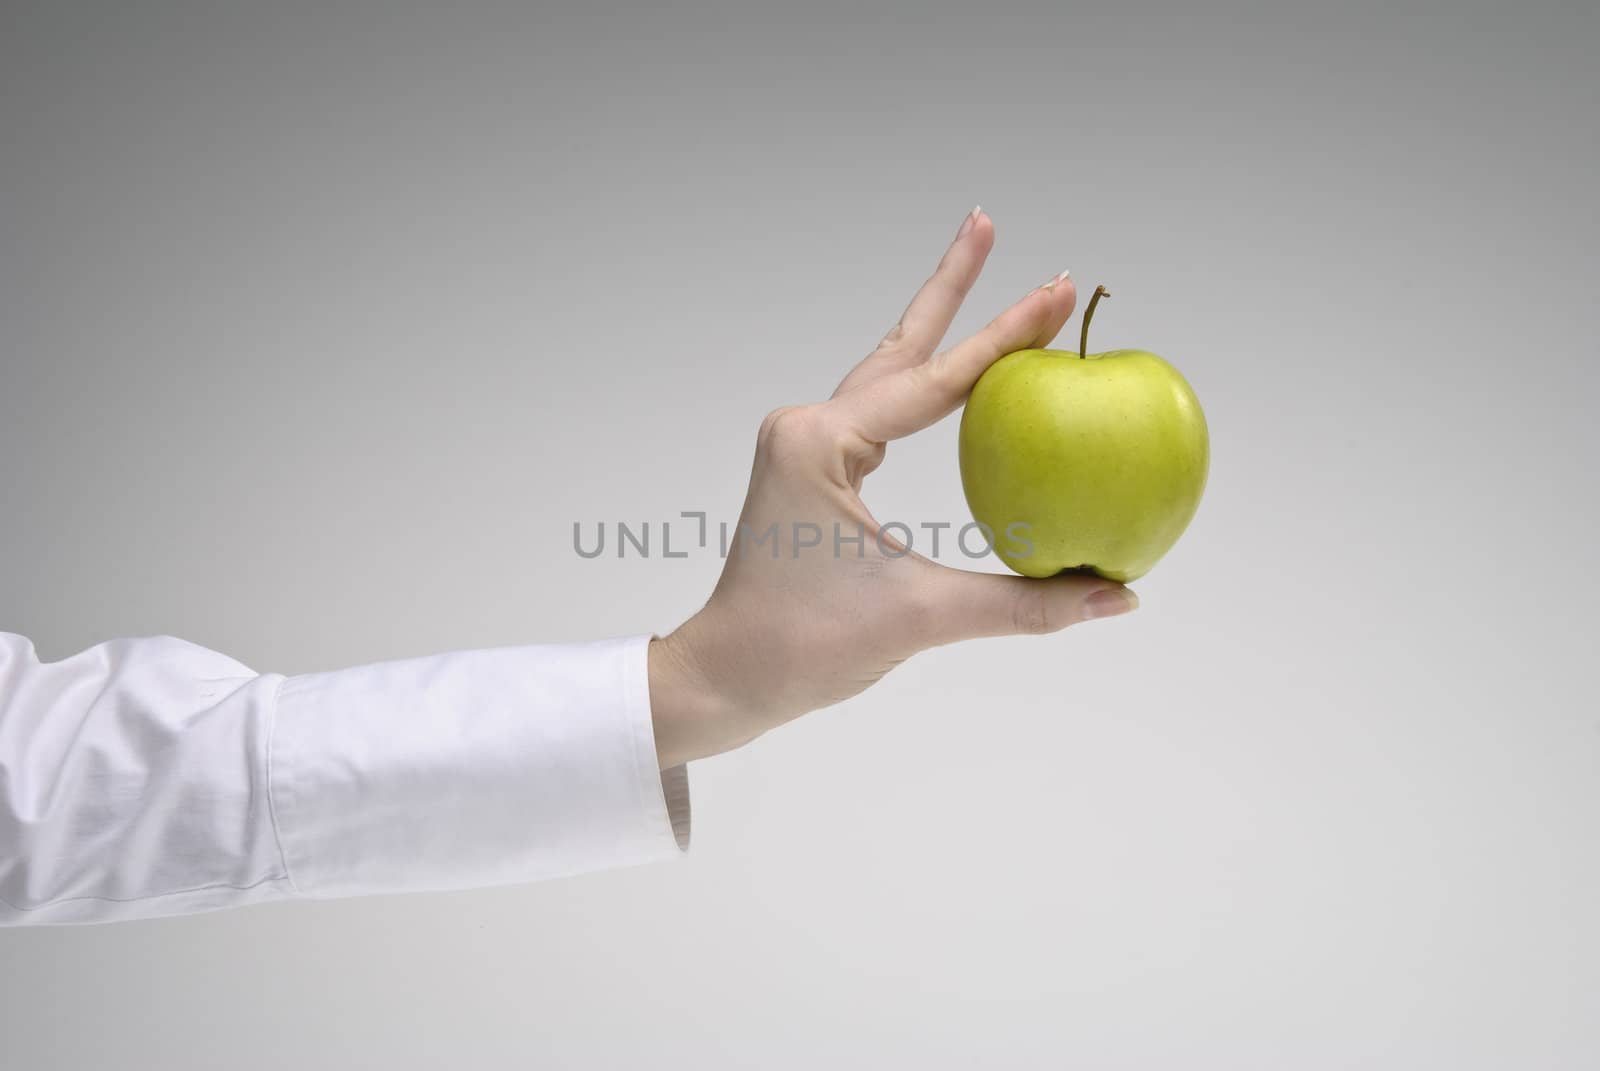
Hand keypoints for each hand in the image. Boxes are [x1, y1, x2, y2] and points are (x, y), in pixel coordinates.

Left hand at [648, 208, 1138, 767]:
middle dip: (951, 285)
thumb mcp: (920, 619)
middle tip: (986, 219)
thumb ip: (1024, 604)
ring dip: (934, 326)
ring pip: (888, 372)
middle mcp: (808, 429)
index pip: (936, 381)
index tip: (1059, 288)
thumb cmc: (804, 647)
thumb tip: (1118, 595)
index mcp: (821, 444)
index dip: (1006, 337)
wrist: (726, 676)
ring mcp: (806, 446)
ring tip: (974, 262)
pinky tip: (952, 377)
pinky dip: (924, 385)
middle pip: (902, 345)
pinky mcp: (812, 469)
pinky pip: (883, 412)